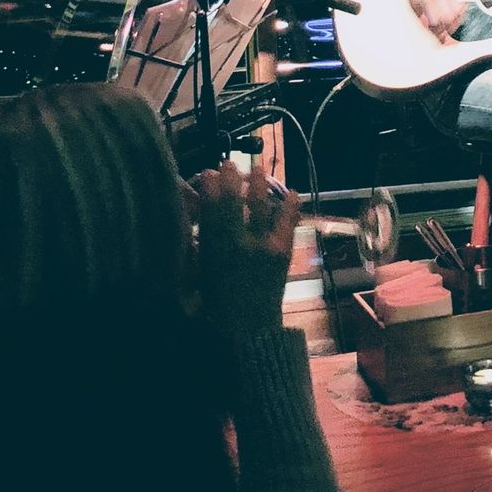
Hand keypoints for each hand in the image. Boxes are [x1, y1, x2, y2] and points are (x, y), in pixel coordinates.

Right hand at [190, 160, 300, 336]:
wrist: (247, 329)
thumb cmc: (217, 302)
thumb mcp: (201, 272)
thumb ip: (199, 243)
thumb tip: (197, 215)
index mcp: (212, 250)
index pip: (210, 210)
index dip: (210, 188)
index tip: (209, 171)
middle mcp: (237, 243)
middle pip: (233, 202)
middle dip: (231, 179)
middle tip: (230, 163)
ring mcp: (261, 245)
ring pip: (259, 206)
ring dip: (258, 184)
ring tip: (257, 168)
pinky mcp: (281, 252)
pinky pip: (286, 222)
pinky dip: (290, 206)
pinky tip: (293, 192)